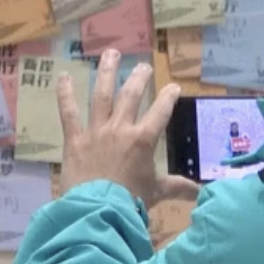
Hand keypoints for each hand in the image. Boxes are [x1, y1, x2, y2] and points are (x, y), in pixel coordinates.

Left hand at [57, 49, 202, 209]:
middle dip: (139, 78)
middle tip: (143, 66)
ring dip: (106, 72)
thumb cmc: (130, 202)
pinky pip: (68, 112)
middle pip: (131, 96)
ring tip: (111, 54)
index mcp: (143, 140)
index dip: (168, 98)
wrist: (98, 210)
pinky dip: (64, 94)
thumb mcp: (156, 193)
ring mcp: (96, 131)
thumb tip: (200, 193)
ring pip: (102, 95)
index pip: (160, 112)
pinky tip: (63, 76)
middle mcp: (120, 129)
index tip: (173, 87)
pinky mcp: (74, 139)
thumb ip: (176, 188)